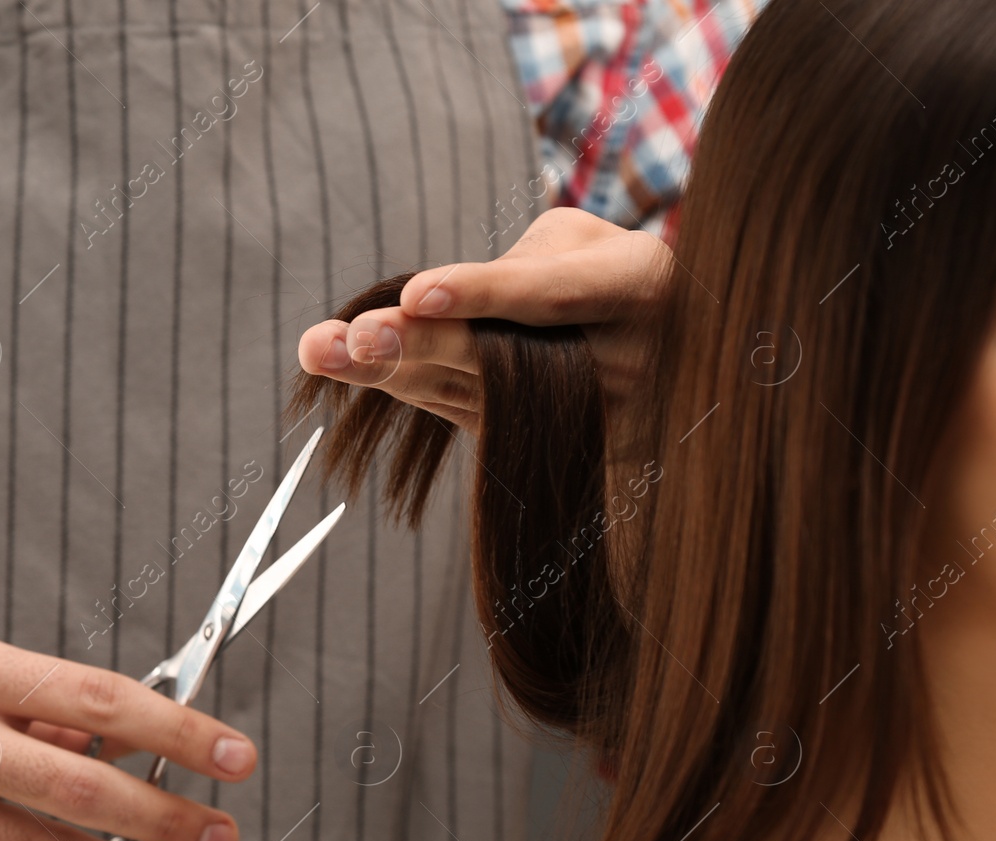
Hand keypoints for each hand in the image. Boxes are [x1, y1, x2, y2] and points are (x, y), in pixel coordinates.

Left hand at [295, 206, 668, 451]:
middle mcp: (613, 367)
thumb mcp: (589, 244)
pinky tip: (341, 362)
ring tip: (320, 350)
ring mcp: (575, 417)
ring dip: (388, 374)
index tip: (416, 294)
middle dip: (417, 347)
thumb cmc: (618, 276)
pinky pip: (461, 409)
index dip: (485, 295)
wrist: (675, 354)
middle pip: (501, 360)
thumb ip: (523, 266)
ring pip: (468, 392)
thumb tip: (432, 308)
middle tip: (346, 339)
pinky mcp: (538, 440)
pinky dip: (401, 384)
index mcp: (639, 292)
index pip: (553, 296)